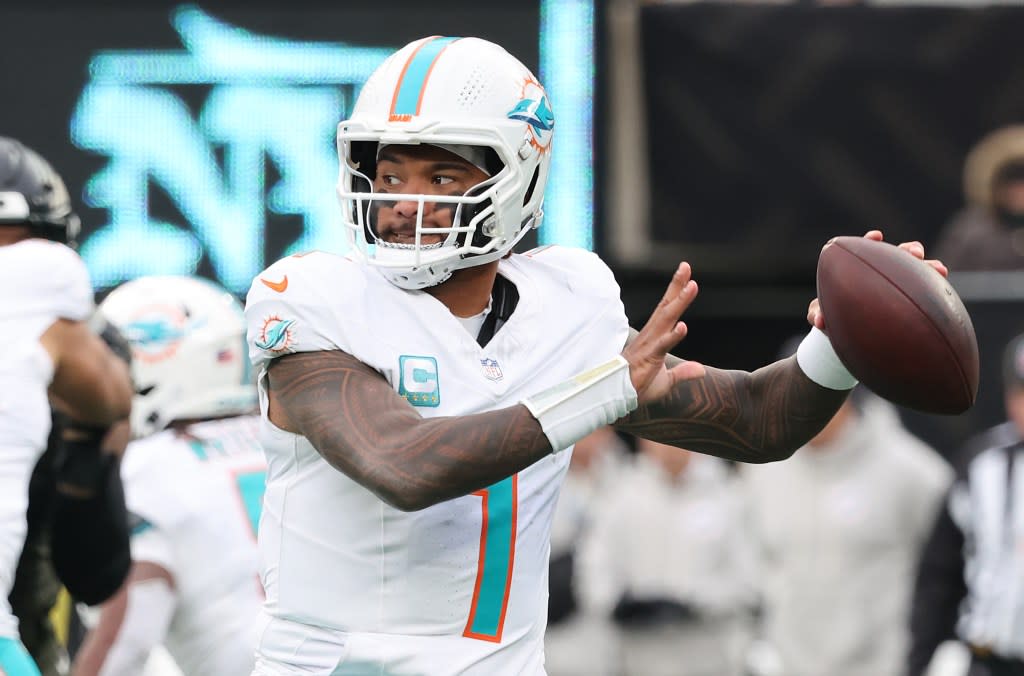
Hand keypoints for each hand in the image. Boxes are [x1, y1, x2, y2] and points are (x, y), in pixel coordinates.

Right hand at [622, 262, 705, 403]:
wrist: (617, 399)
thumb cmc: (638, 388)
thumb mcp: (666, 382)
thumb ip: (683, 373)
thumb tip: (701, 369)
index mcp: (655, 338)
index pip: (667, 311)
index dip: (676, 292)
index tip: (687, 275)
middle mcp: (652, 336)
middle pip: (667, 307)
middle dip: (677, 286)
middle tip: (686, 266)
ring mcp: (650, 346)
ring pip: (667, 320)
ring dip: (679, 302)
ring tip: (692, 286)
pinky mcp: (649, 359)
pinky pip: (662, 346)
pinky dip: (673, 336)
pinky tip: (683, 327)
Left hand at [807, 230, 949, 330]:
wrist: (849, 334)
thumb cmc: (833, 317)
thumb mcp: (822, 315)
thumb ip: (817, 313)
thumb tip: (819, 320)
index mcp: (860, 269)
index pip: (867, 250)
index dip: (871, 242)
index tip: (876, 237)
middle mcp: (883, 273)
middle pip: (899, 256)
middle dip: (908, 251)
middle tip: (915, 253)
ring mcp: (899, 286)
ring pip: (918, 273)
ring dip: (928, 269)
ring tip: (940, 270)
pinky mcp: (911, 302)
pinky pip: (926, 297)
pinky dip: (935, 293)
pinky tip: (944, 294)